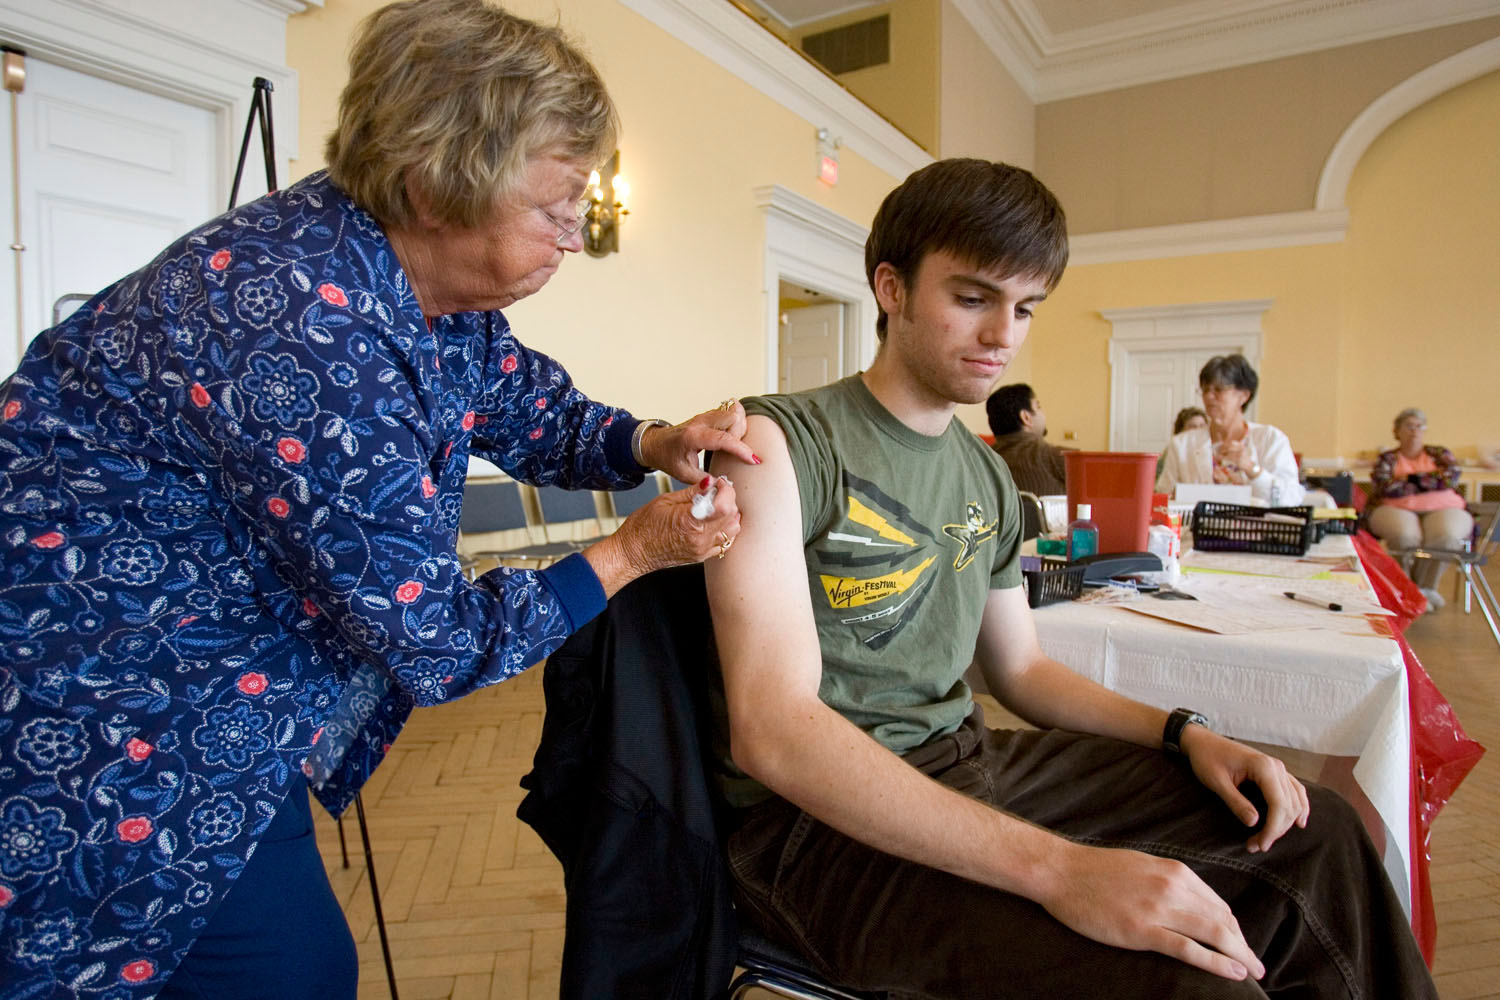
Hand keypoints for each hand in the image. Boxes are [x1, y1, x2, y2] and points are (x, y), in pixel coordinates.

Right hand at [582, 476, 741, 597]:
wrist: (633, 553)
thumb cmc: (643, 527)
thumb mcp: (665, 500)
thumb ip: (692, 492)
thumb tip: (710, 482)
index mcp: (691, 522)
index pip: (725, 505)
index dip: (726, 490)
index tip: (718, 483)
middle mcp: (700, 539)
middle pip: (732, 515)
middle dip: (727, 498)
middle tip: (713, 492)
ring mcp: (703, 549)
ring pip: (733, 529)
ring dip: (728, 514)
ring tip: (713, 506)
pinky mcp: (702, 556)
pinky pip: (725, 541)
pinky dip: (724, 528)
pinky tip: (711, 520)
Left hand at [639, 401, 759, 482]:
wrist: (657, 443)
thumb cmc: (669, 458)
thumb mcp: (683, 474)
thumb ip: (704, 481)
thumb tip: (724, 486)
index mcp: (692, 436)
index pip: (722, 439)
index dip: (741, 449)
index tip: (754, 460)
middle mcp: (701, 422)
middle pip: (733, 417)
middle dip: (741, 434)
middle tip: (737, 452)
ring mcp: (706, 416)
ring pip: (735, 411)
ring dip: (741, 427)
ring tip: (735, 445)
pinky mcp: (710, 415)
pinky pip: (731, 411)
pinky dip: (737, 423)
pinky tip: (732, 437)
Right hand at [1040, 841, 1263, 981]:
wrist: (1061, 871)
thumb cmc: (1096, 870)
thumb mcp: (1142, 866)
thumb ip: (1169, 883)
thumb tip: (1191, 903)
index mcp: (1175, 872)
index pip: (1218, 905)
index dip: (1235, 929)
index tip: (1240, 945)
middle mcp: (1174, 887)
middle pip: (1223, 921)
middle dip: (1244, 945)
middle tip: (1257, 965)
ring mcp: (1159, 908)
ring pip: (1215, 935)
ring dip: (1240, 956)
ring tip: (1254, 971)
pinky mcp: (1143, 930)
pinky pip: (1190, 949)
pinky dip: (1217, 963)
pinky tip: (1233, 972)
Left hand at [1180, 725, 1309, 853]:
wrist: (1203, 741)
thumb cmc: (1207, 758)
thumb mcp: (1216, 782)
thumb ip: (1235, 802)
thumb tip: (1254, 823)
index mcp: (1263, 766)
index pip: (1279, 804)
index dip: (1273, 828)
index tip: (1260, 845)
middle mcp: (1277, 767)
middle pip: (1289, 806)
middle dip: (1275, 830)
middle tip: (1255, 846)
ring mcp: (1279, 768)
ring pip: (1295, 802)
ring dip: (1284, 824)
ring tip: (1264, 840)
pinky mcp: (1276, 772)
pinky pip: (1295, 792)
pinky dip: (1299, 808)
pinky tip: (1299, 823)